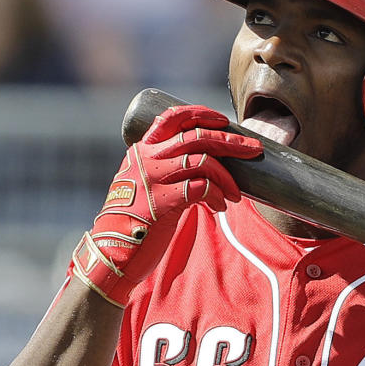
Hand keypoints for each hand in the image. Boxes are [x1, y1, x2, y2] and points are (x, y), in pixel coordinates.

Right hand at [70, 105, 261, 305]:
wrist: (110, 251)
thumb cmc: (135, 220)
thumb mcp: (146, 185)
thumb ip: (168, 171)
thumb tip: (209, 164)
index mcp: (142, 150)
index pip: (171, 118)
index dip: (200, 114)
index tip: (222, 119)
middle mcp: (147, 159)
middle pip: (196, 137)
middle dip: (231, 141)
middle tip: (254, 148)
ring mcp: (153, 179)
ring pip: (203, 161)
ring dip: (227, 178)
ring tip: (236, 195)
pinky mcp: (162, 202)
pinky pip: (201, 189)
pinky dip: (217, 196)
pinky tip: (220, 207)